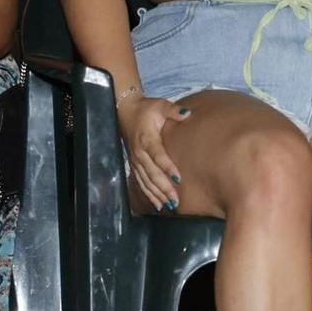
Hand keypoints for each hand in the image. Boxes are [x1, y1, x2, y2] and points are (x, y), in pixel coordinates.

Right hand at [122, 94, 188, 210]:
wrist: (125, 111)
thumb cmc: (146, 109)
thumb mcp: (159, 105)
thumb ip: (172, 110)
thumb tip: (186, 113)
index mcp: (147, 139)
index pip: (158, 156)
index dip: (167, 168)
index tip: (178, 179)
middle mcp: (139, 153)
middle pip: (152, 174)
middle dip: (164, 188)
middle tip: (176, 200)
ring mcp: (135, 160)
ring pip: (146, 181)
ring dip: (157, 194)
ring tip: (170, 205)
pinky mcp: (134, 165)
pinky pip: (141, 182)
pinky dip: (149, 194)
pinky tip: (158, 205)